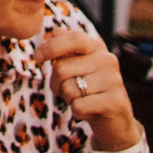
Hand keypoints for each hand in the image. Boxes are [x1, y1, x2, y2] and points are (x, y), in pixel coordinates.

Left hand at [38, 25, 139, 152]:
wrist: (115, 121)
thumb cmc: (89, 91)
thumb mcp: (78, 67)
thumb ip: (66, 49)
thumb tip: (56, 31)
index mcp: (97, 48)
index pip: (74, 38)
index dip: (51, 46)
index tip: (37, 57)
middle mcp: (107, 60)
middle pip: (62, 68)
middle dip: (57, 83)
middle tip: (68, 91)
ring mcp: (113, 80)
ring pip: (69, 89)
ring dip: (68, 99)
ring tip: (82, 100)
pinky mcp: (114, 102)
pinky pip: (78, 106)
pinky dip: (77, 112)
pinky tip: (89, 111)